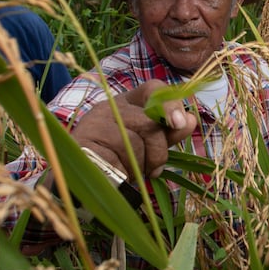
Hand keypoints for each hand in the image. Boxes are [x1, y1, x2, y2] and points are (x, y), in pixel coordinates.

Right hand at [69, 80, 197, 177]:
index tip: (180, 123)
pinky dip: (123, 172)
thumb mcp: (147, 145)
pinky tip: (119, 176)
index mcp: (127, 103)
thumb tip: (190, 120)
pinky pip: (115, 158)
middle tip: (153, 168)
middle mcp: (109, 107)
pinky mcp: (83, 142)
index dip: (171, 104)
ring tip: (133, 173)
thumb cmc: (117, 161)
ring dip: (141, 166)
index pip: (154, 89)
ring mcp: (93, 123)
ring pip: (134, 142)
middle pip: (149, 123)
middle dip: (158, 151)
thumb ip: (167, 133)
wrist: (78, 180)